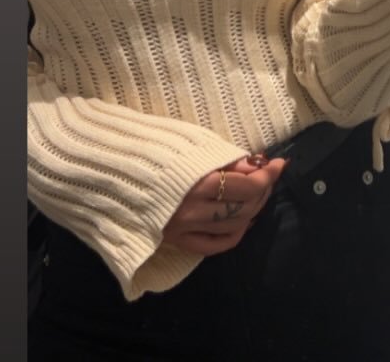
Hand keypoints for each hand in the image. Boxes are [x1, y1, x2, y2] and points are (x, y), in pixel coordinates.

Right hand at [162, 155, 287, 256]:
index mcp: (197, 183)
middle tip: (268, 175)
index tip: (279, 162)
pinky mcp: (176, 241)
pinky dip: (235, 233)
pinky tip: (243, 220)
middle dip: (263, 190)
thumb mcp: (190, 144)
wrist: (111, 171)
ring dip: (254, 210)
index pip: (248, 186)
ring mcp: (184, 230)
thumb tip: (254, 166)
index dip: (269, 174)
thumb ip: (224, 158)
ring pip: (235, 227)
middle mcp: (193, 211)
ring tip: (258, 193)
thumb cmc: (151, 149)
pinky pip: (215, 246)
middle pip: (245, 207)